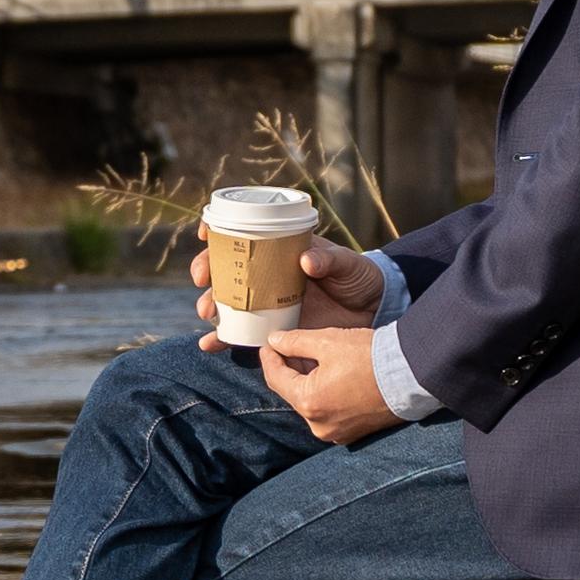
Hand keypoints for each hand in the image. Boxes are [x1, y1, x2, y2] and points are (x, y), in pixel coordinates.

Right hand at [186, 235, 385, 345]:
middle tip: (205, 282)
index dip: (220, 234)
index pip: (244, 237)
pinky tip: (209, 344)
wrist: (374, 310)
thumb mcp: (347, 263)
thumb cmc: (359, 277)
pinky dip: (225, 339)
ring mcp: (269, 303)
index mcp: (282, 252)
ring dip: (212, 307)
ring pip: (230, 303)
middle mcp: (269, 276)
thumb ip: (329, 260)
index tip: (207, 236)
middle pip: (228, 271)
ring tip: (207, 314)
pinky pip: (244, 333)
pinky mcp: (275, 329)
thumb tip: (307, 260)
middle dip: (210, 274)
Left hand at [253, 324, 400, 445]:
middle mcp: (319, 425)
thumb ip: (295, 342)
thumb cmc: (370, 357)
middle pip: (293, 393)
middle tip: (286, 347)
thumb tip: (274, 341)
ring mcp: (337, 433)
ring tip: (309, 359)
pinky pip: (329, 412)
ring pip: (311, 403)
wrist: (411, 376)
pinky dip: (324, 395)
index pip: (276, 379)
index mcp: (309, 403)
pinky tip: (329, 376)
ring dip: (307, 382)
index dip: (270, 358)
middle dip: (289, 370)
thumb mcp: (327, 342)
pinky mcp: (353, 433)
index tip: (268, 344)